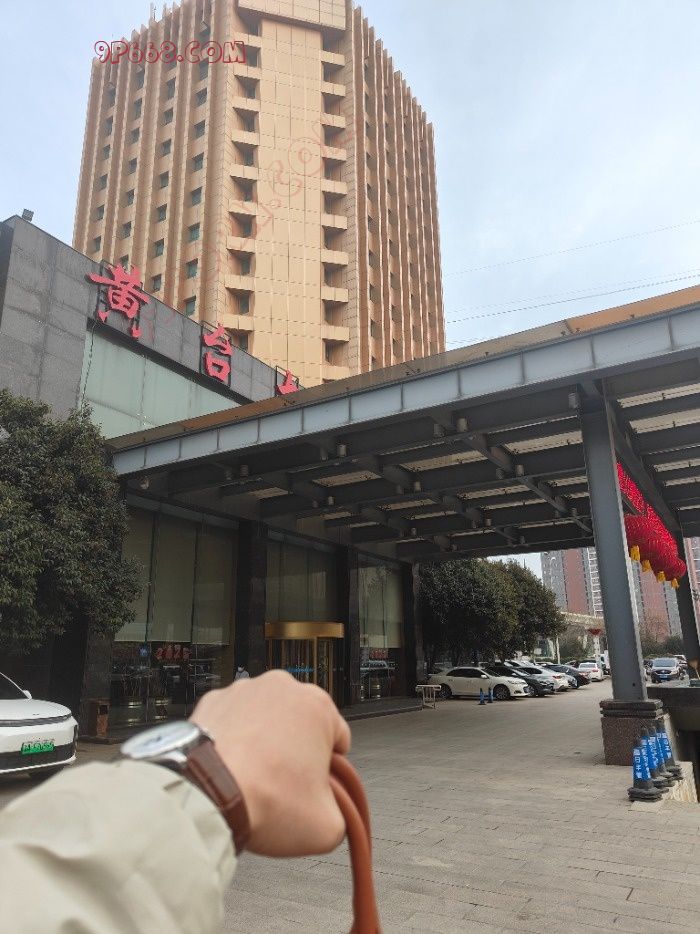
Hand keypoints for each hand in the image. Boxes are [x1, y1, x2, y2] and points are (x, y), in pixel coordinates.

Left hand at [190, 670, 350, 856]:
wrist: (207, 795)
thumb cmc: (263, 799)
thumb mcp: (327, 827)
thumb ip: (341, 814)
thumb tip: (332, 814)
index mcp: (318, 706)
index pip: (338, 738)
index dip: (331, 769)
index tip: (319, 787)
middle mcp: (282, 688)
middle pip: (300, 725)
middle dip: (296, 752)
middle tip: (286, 787)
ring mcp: (244, 691)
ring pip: (265, 719)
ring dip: (264, 743)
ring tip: (255, 780)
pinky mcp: (213, 701)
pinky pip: (232, 721)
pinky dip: (234, 740)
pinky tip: (232, 768)